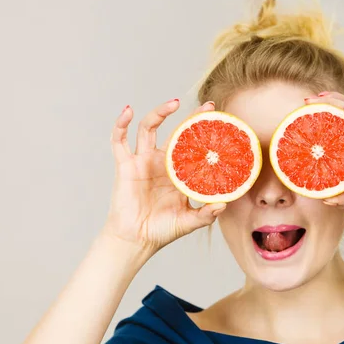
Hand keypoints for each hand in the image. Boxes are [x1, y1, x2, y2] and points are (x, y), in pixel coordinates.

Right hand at [102, 99, 225, 253]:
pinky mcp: (126, 165)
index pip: (193, 145)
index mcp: (178, 172)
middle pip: (175, 130)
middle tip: (207, 107)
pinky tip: (128, 111)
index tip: (219, 120)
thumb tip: (224, 204)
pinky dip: (121, 124)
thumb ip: (207, 213)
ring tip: (174, 103)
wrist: (137, 240)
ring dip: (159, 112)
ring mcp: (143, 161)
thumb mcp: (190, 221)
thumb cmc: (162, 230)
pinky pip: (119, 141)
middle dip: (190, 117)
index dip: (204, 133)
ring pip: (148, 128)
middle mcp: (161, 162)